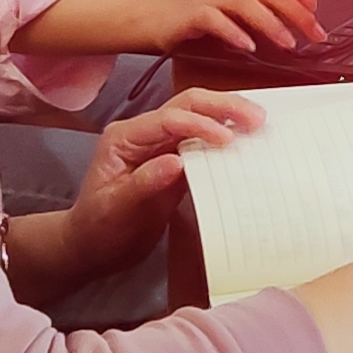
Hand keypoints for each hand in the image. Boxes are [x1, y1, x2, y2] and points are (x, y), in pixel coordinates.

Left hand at [49, 89, 264, 282]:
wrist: (93, 247)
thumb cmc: (98, 228)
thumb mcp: (116, 209)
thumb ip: (144, 183)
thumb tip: (176, 163)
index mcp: (124, 137)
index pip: (168, 120)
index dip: (199, 125)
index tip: (226, 140)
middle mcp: (143, 133)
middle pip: (187, 105)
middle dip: (222, 107)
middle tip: (256, 118)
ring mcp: (160, 145)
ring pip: (198, 116)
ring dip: (228, 116)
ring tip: (259, 122)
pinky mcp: (175, 161)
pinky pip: (203, 142)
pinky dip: (225, 137)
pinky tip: (246, 141)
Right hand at [150, 0, 326, 53]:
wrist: (158, 14)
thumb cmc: (200, 6)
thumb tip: (300, 10)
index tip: (313, 4)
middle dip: (295, 12)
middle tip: (312, 32)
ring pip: (246, 2)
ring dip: (271, 24)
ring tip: (287, 43)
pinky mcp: (193, 13)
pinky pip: (216, 20)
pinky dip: (234, 32)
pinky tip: (248, 45)